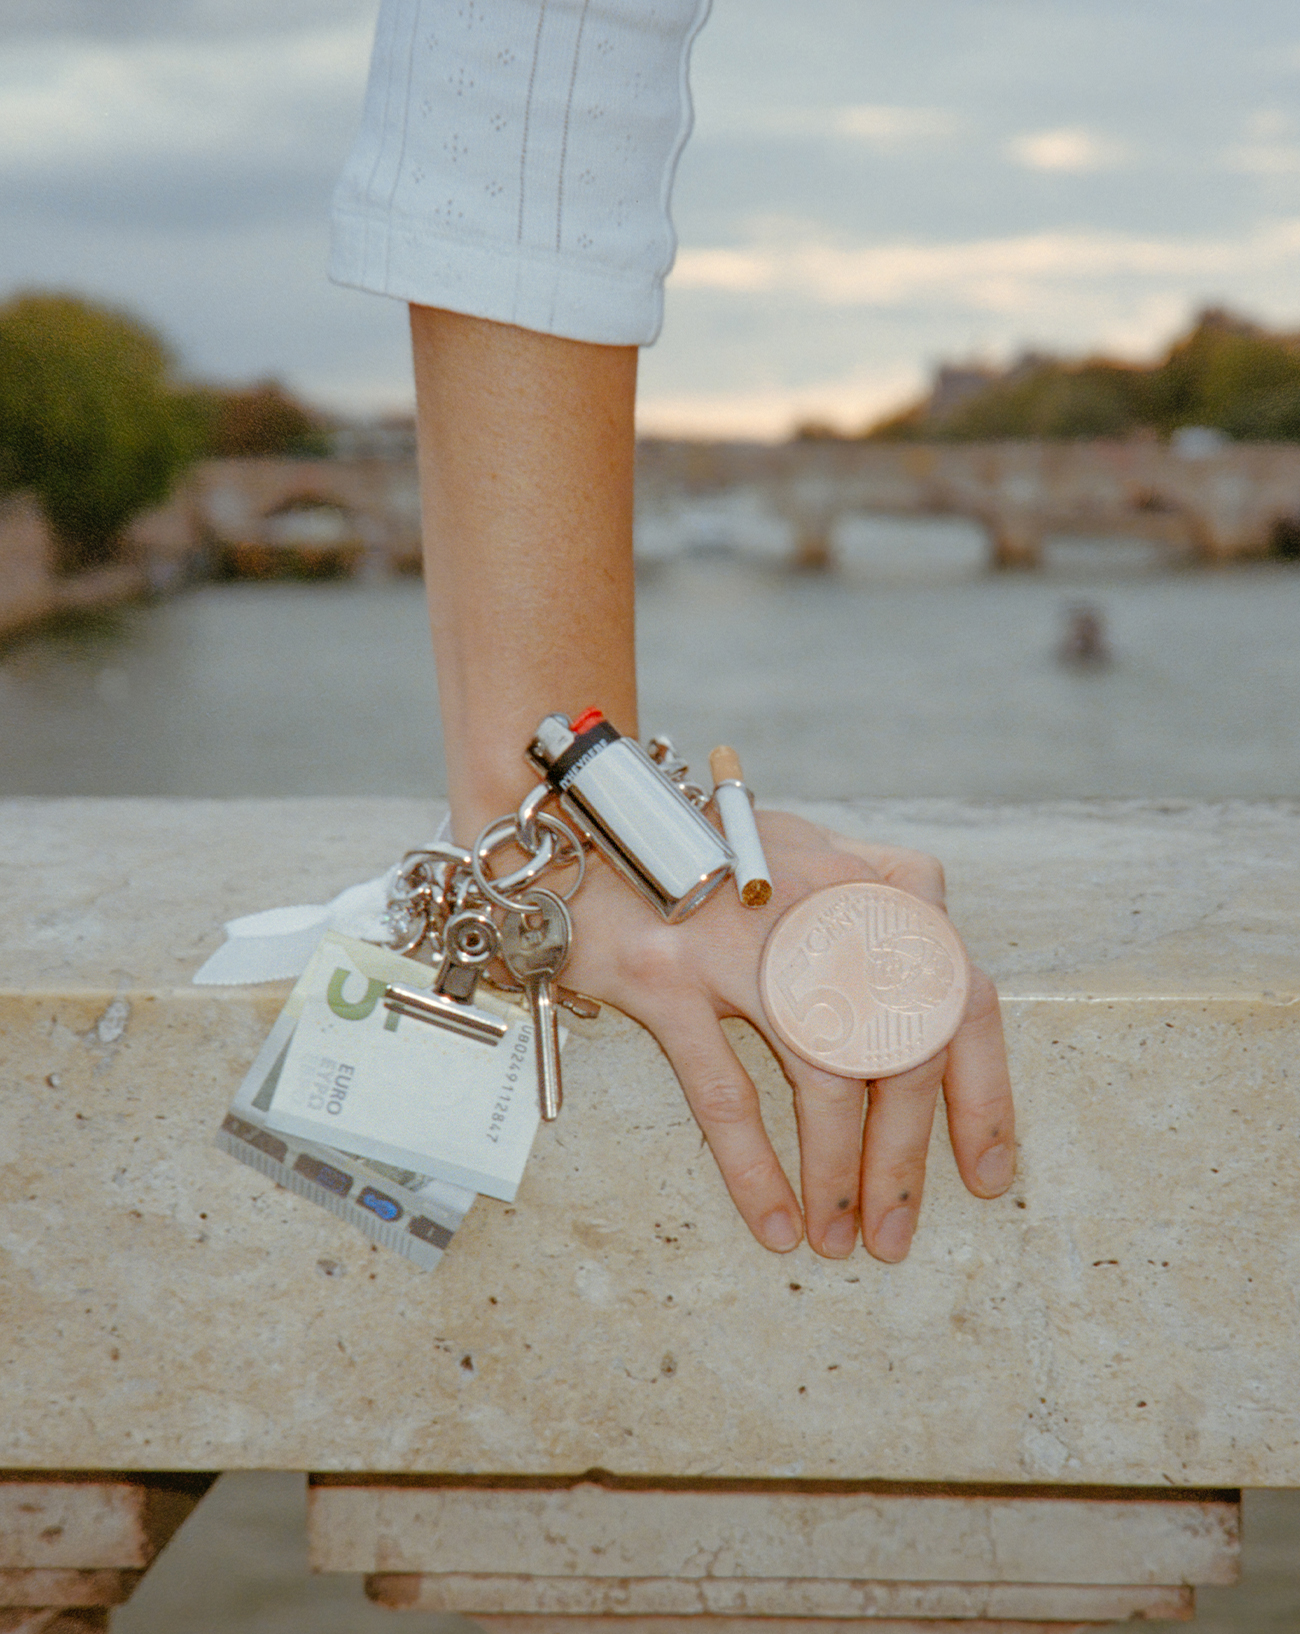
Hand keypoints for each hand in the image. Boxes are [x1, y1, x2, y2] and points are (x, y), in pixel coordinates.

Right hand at [561, 809, 1014, 1260]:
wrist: (579, 825)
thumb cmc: (702, 858)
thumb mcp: (806, 857)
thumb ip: (874, 908)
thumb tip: (936, 998)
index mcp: (866, 881)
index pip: (961, 994)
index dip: (983, 1093)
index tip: (985, 1173)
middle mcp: (820, 903)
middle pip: (900, 1047)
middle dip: (905, 1158)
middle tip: (896, 1231)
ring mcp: (743, 937)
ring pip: (825, 1075)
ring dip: (841, 1172)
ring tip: (842, 1238)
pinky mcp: (669, 973)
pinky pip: (725, 1090)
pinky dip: (755, 1167)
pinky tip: (774, 1222)